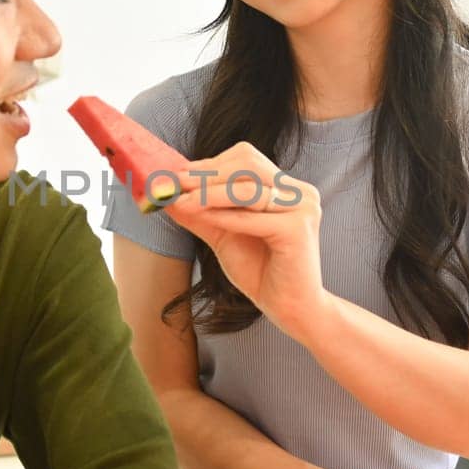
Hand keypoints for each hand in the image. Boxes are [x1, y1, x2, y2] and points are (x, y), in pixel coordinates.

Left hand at [163, 142, 326, 338]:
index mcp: (285, 187)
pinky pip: (253, 217)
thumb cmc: (260, 272)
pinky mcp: (298, 229)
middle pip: (247, 164)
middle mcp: (299, 191)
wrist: (289, 309)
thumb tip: (166, 195)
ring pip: (247, 189)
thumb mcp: (222, 235)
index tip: (175, 174)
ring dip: (208, 193)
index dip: (208, 165)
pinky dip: (224, 216)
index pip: (245, 159)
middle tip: (175, 183)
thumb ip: (199, 213)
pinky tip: (203, 217)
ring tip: (181, 201)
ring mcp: (303, 208)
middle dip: (207, 174)